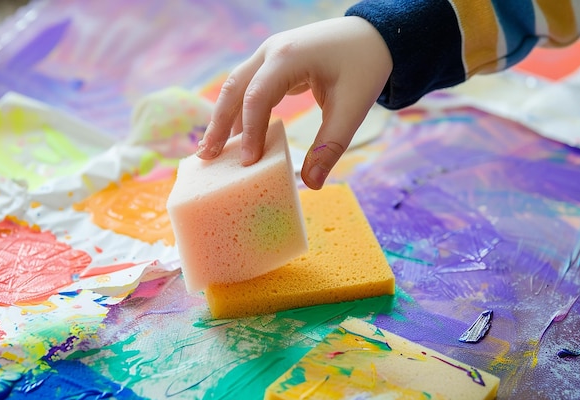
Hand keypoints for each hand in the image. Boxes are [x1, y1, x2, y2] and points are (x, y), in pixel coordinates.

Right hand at [196, 16, 391, 188]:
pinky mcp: (273, 63)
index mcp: (288, 57)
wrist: (373, 35)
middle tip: (206, 158)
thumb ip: (330, 146)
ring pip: (237, 87)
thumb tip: (312, 184)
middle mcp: (271, 51)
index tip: (247, 163)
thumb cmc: (364, 66)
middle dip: (218, 124)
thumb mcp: (352, 107)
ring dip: (223, 117)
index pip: (257, 98)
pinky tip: (236, 135)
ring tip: (211, 151)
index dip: (249, 133)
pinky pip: (249, 87)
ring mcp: (270, 54)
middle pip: (234, 89)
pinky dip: (239, 111)